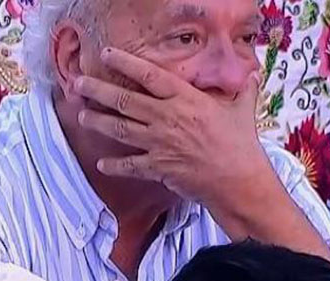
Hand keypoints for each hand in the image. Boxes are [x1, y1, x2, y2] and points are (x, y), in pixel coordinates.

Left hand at [72, 48, 269, 204]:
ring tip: (81, 116)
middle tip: (78, 83)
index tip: (107, 53)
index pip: (149, 75)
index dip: (125, 62)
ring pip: (120, 129)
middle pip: (124, 100)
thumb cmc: (241, 145)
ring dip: (98, 121)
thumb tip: (250, 76)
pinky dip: (115, 165)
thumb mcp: (242, 110)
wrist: (238, 179)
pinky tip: (102, 163)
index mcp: (185, 99)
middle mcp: (167, 117)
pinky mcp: (158, 167)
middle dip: (97, 90)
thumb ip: (242, 91)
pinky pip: (130, 165)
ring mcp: (159, 143)